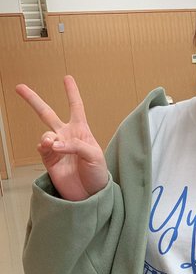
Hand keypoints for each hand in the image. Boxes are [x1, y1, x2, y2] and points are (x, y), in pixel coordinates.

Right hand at [15, 75, 107, 200]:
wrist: (89, 194)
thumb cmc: (97, 174)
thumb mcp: (94, 155)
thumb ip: (75, 145)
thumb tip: (54, 143)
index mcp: (81, 131)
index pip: (76, 107)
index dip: (71, 92)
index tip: (67, 78)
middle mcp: (66, 136)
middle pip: (47, 114)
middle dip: (33, 100)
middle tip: (20, 87)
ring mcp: (56, 148)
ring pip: (44, 133)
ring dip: (48, 137)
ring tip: (54, 145)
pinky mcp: (48, 160)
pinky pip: (41, 147)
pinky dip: (45, 146)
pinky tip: (50, 148)